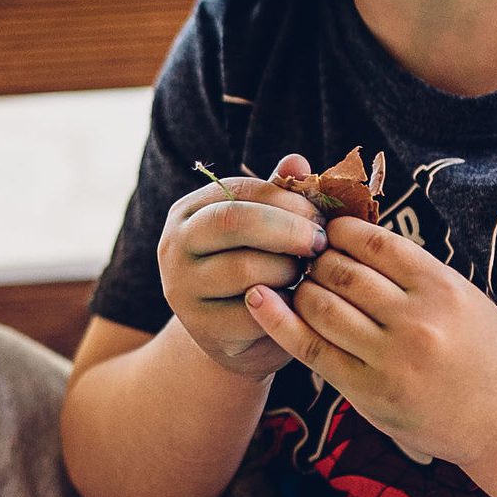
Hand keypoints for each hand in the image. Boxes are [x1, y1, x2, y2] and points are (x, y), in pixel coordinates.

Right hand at [157, 155, 327, 378]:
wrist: (235, 336)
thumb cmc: (256, 269)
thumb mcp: (264, 230)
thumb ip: (279, 196)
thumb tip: (298, 161)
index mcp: (189, 211)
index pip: (241, 191)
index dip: (288, 200)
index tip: (322, 216)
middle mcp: (174, 245)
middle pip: (233, 222)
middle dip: (288, 229)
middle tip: (321, 243)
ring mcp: (182, 287)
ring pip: (245, 268)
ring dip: (288, 270)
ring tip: (304, 275)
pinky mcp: (202, 326)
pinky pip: (253, 312)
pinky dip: (283, 306)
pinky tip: (296, 303)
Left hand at [244, 211, 496, 472]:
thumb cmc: (483, 350)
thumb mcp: (462, 296)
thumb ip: (413, 270)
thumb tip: (351, 229)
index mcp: (442, 288)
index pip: (372, 241)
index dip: (339, 229)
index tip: (327, 228)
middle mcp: (417, 322)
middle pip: (341, 272)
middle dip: (315, 259)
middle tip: (303, 256)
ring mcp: (392, 360)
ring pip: (321, 306)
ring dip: (300, 288)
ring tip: (297, 283)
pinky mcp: (369, 393)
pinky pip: (312, 349)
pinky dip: (278, 320)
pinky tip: (259, 299)